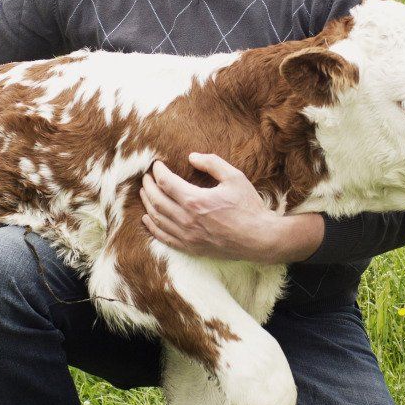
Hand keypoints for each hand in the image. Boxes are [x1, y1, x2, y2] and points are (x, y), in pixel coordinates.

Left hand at [141, 153, 320, 263]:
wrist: (259, 238)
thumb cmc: (249, 207)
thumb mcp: (234, 177)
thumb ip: (212, 163)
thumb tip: (192, 156)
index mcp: (195, 200)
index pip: (165, 182)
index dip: (157, 171)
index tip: (157, 164)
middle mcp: (186, 219)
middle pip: (156, 199)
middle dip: (148, 185)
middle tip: (147, 176)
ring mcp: (187, 236)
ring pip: (157, 218)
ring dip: (148, 203)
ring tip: (145, 192)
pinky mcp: (191, 248)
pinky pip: (164, 237)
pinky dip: (152, 227)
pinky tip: (148, 218)